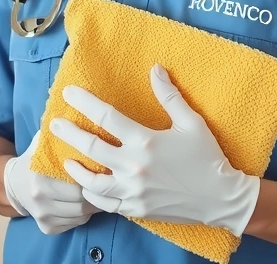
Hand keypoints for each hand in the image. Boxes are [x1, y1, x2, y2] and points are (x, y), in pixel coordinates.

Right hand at [3, 129, 98, 234]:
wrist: (13, 184)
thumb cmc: (34, 159)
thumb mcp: (42, 142)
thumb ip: (60, 133)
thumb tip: (82, 115)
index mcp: (41, 177)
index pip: (77, 183)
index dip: (93, 177)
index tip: (104, 170)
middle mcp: (40, 199)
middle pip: (82, 201)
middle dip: (97, 193)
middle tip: (107, 183)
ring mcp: (43, 216)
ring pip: (81, 215)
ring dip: (92, 205)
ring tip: (99, 193)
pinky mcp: (47, 228)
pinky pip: (74, 224)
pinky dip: (82, 216)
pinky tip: (84, 205)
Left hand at [50, 64, 260, 235]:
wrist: (221, 198)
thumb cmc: (207, 157)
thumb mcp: (191, 122)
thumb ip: (169, 95)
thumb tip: (155, 69)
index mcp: (145, 141)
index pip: (106, 117)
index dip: (85, 103)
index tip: (69, 93)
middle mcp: (134, 166)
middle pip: (92, 147)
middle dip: (70, 133)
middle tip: (55, 124)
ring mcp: (134, 190)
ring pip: (93, 180)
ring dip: (76, 168)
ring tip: (67, 158)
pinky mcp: (136, 208)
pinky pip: (106, 203)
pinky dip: (92, 194)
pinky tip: (87, 186)